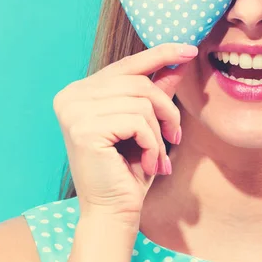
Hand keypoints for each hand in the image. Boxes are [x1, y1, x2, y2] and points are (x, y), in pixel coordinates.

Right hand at [52, 42, 197, 223]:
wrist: (114, 212)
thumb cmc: (130, 169)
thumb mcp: (147, 124)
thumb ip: (156, 91)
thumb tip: (177, 61)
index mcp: (81, 91)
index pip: (127, 65)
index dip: (161, 55)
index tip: (190, 49)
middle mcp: (71, 96)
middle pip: (139, 83)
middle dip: (166, 111)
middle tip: (175, 138)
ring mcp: (73, 111)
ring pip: (142, 102)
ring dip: (160, 132)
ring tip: (159, 155)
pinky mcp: (83, 129)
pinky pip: (138, 121)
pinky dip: (153, 143)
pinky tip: (148, 163)